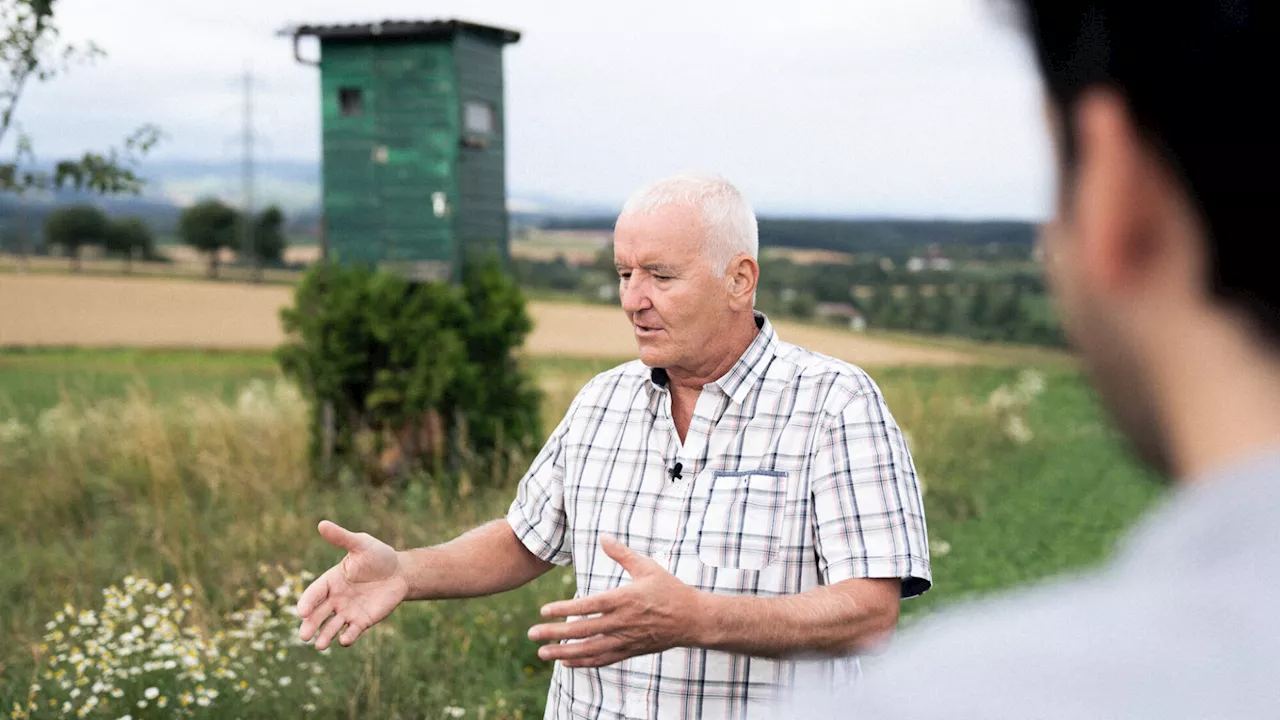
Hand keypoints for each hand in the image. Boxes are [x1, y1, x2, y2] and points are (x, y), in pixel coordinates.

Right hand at [296, 520, 408, 649]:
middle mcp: (336, 599)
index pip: (315, 593)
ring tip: (320, 645)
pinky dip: (347, 637)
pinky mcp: (362, 621)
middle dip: (310, 625)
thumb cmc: (377, 555)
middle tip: (304, 636)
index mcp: (331, 580)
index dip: (307, 602)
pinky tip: (344, 640)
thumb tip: (322, 524)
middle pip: (318, 614)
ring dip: (325, 636)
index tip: (302, 611)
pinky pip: (352, 631)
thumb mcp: (360, 544)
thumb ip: (342, 538)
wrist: (400, 572)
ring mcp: (348, 611)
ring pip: (332, 626)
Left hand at [528, 536, 703, 667]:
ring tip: (542, 653)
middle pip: (582, 630)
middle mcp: (621, 622)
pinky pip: (602, 659)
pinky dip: (583, 662)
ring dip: (563, 653)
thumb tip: (603, 537)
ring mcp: (625, 640)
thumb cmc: (670, 590)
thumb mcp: (647, 567)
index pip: (588, 606)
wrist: (693, 620)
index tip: (544, 610)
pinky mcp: (630, 651)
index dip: (565, 609)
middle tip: (532, 633)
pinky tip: (567, 662)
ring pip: (588, 650)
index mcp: (623, 600)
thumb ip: (622, 554)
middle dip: (554, 633)